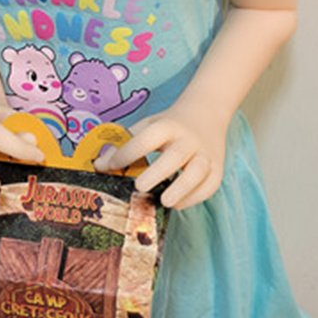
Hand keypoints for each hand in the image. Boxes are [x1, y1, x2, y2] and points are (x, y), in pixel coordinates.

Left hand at [93, 108, 226, 208]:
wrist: (207, 114)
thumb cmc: (170, 126)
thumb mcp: (147, 126)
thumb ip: (125, 144)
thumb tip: (99, 166)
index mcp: (168, 126)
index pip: (146, 139)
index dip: (126, 153)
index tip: (108, 167)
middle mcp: (188, 140)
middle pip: (175, 156)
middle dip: (158, 172)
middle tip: (139, 187)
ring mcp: (206, 154)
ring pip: (198, 171)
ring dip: (182, 188)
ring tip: (165, 202)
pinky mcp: (217, 169)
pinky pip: (210, 185)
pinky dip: (195, 197)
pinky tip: (178, 204)